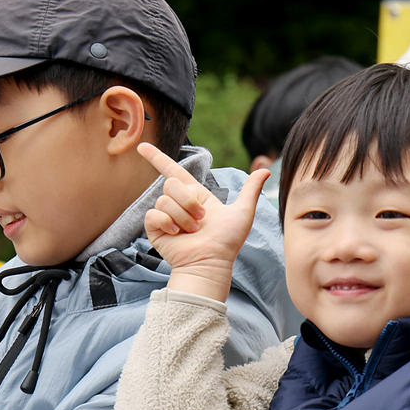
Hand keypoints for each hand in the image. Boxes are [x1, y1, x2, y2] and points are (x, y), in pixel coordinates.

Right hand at [139, 143, 268, 301]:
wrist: (211, 262)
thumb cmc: (227, 241)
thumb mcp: (243, 211)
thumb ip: (251, 189)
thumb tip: (266, 169)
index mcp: (195, 195)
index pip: (173, 170)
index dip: (157, 158)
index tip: (142, 147)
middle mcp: (178, 203)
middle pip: (172, 183)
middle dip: (189, 202)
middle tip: (201, 219)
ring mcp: (165, 216)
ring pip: (164, 199)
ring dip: (182, 216)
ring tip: (192, 231)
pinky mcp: (155, 227)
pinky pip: (154, 214)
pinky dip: (168, 223)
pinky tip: (177, 234)